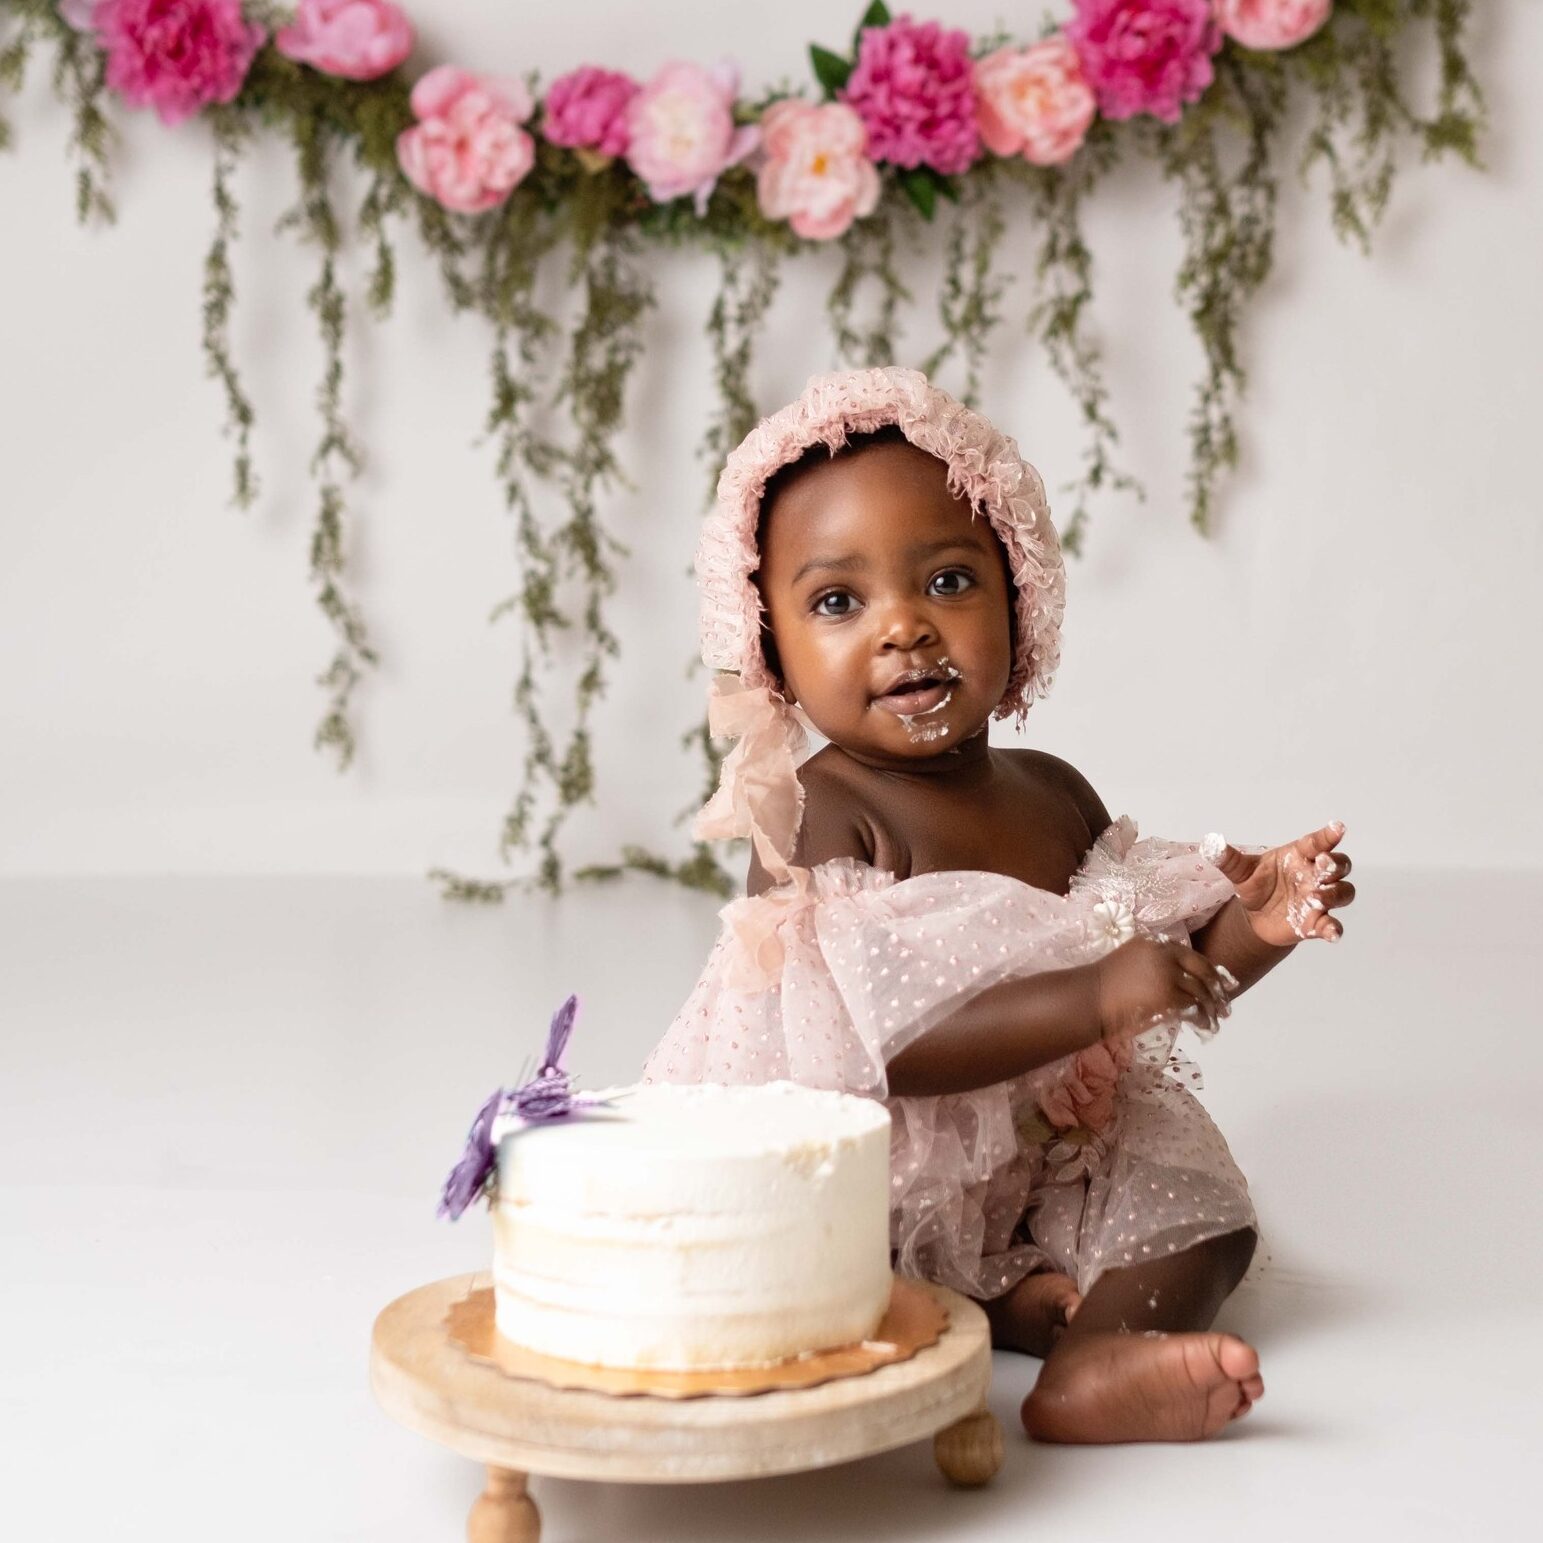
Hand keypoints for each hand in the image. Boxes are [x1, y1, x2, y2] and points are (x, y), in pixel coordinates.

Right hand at [1094, 937, 1230, 1041]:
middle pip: (1203, 969)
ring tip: (1216, 1019)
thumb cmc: (1105, 984)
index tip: (1222, 982)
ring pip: (1200, 991)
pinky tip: (1203, 1026)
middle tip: (1225, 1002)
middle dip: (1218, 987)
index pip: (1191, 955)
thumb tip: (1182, 977)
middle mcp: (1165, 955)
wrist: (1090, 998)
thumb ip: (1155, 962)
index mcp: (1155, 944)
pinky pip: (1192, 1007)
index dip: (1210, 969)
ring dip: (1211, 1007)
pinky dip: (1201, 1018)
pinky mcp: (1168, 996)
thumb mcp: (1132, 960)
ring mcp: (1167, 975)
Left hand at [1209, 821, 1355, 946]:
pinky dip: (1334, 929)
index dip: (1328, 835)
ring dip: (1334, 894)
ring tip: (1316, 897)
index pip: (1317, 843)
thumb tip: (1210, 843)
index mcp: (1300, 855)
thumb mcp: (1240, 871)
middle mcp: (1314, 875)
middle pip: (1339, 865)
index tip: (1338, 827)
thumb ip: (1228, 859)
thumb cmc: (1256, 885)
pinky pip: (1332, 925)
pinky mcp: (1317, 922)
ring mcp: (1319, 898)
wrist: (1254, 916)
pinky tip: (1332, 934)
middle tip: (1324, 863)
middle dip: (1335, 864)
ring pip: (1343, 892)